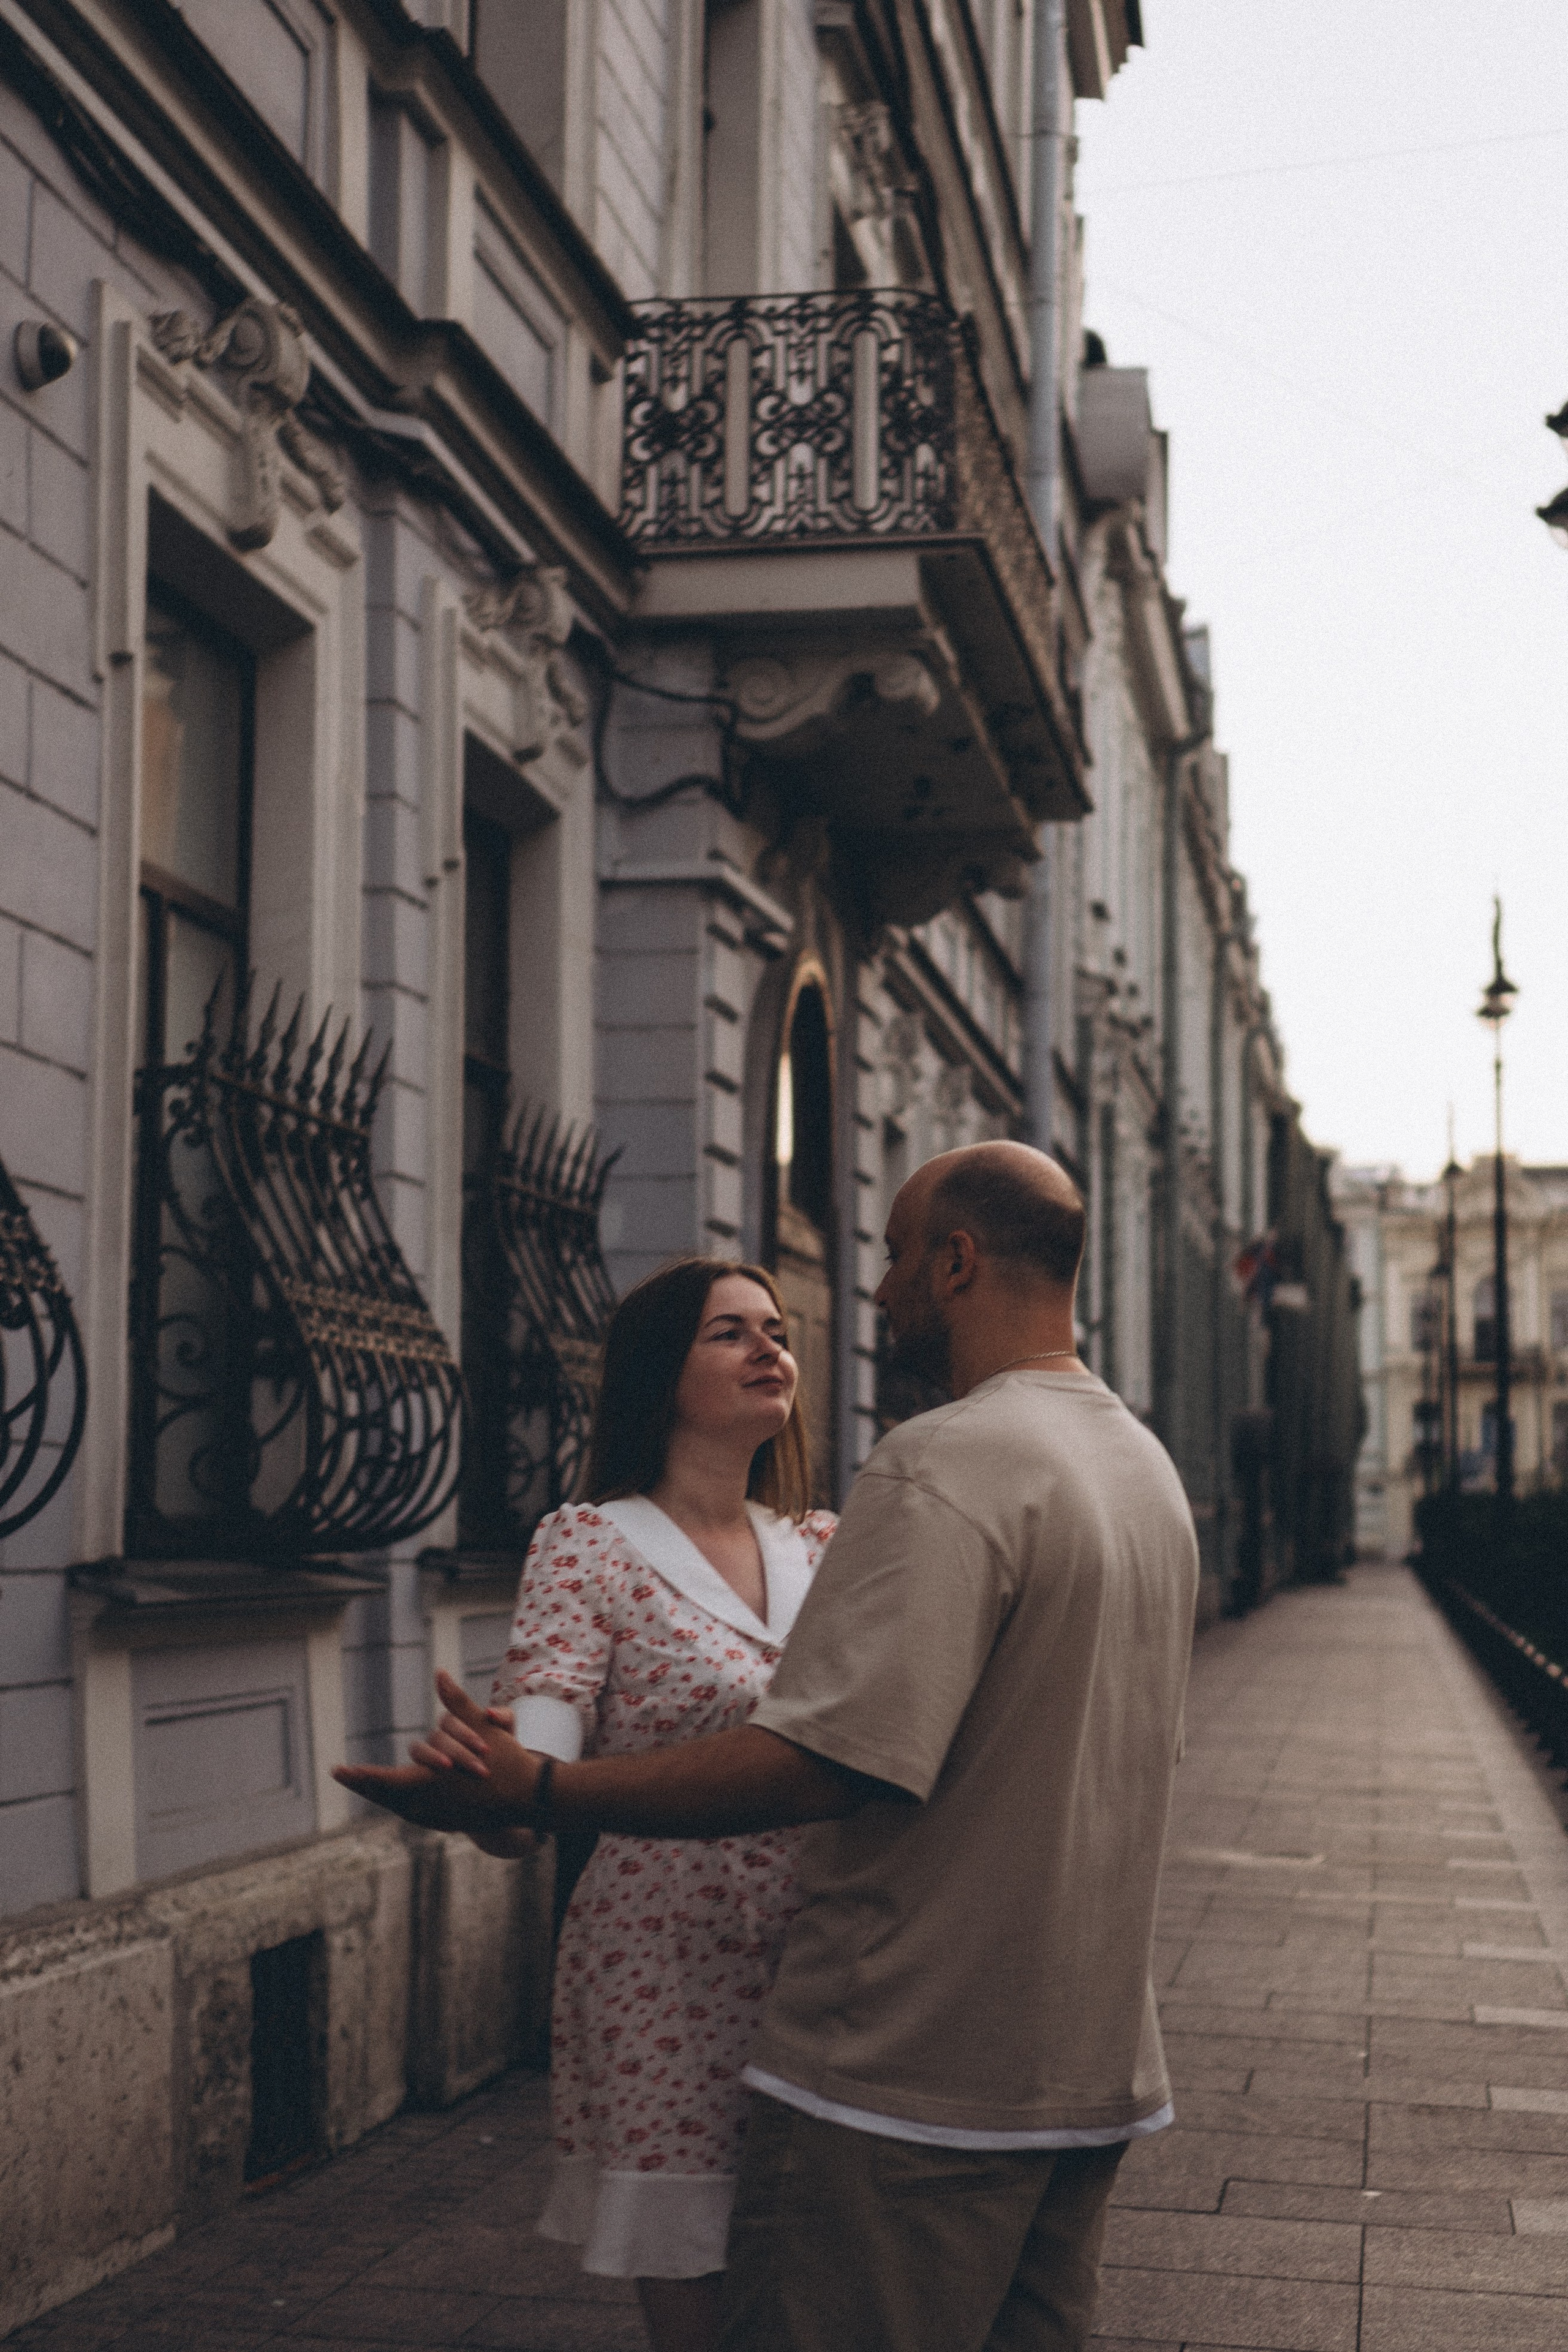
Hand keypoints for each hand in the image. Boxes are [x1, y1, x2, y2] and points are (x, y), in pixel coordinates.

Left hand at [333, 1672, 543, 1833]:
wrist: (528, 1798)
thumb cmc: (504, 1760)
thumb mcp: (479, 1727)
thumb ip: (456, 1702)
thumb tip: (440, 1673)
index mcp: (429, 1782)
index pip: (382, 1780)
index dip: (358, 1775)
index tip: (336, 1770)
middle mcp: (427, 1805)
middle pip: (385, 1796)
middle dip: (364, 1784)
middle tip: (344, 1775)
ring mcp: (437, 1818)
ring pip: (400, 1807)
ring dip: (382, 1794)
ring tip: (365, 1785)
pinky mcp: (447, 1823)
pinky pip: (416, 1814)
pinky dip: (403, 1804)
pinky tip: (398, 1799)